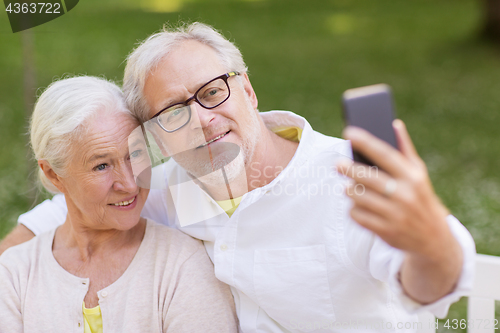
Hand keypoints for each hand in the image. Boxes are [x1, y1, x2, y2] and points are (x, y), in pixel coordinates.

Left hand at [336, 119, 462, 302]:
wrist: (433, 239)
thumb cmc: (420, 197)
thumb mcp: (419, 174)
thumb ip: (405, 149)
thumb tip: (394, 124)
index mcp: (413, 177)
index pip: (386, 155)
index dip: (366, 142)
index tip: (349, 132)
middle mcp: (405, 195)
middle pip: (368, 178)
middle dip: (349, 169)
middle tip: (338, 164)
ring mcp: (395, 215)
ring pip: (359, 197)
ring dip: (350, 191)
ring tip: (350, 187)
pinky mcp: (385, 231)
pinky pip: (358, 216)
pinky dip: (354, 210)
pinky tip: (357, 206)